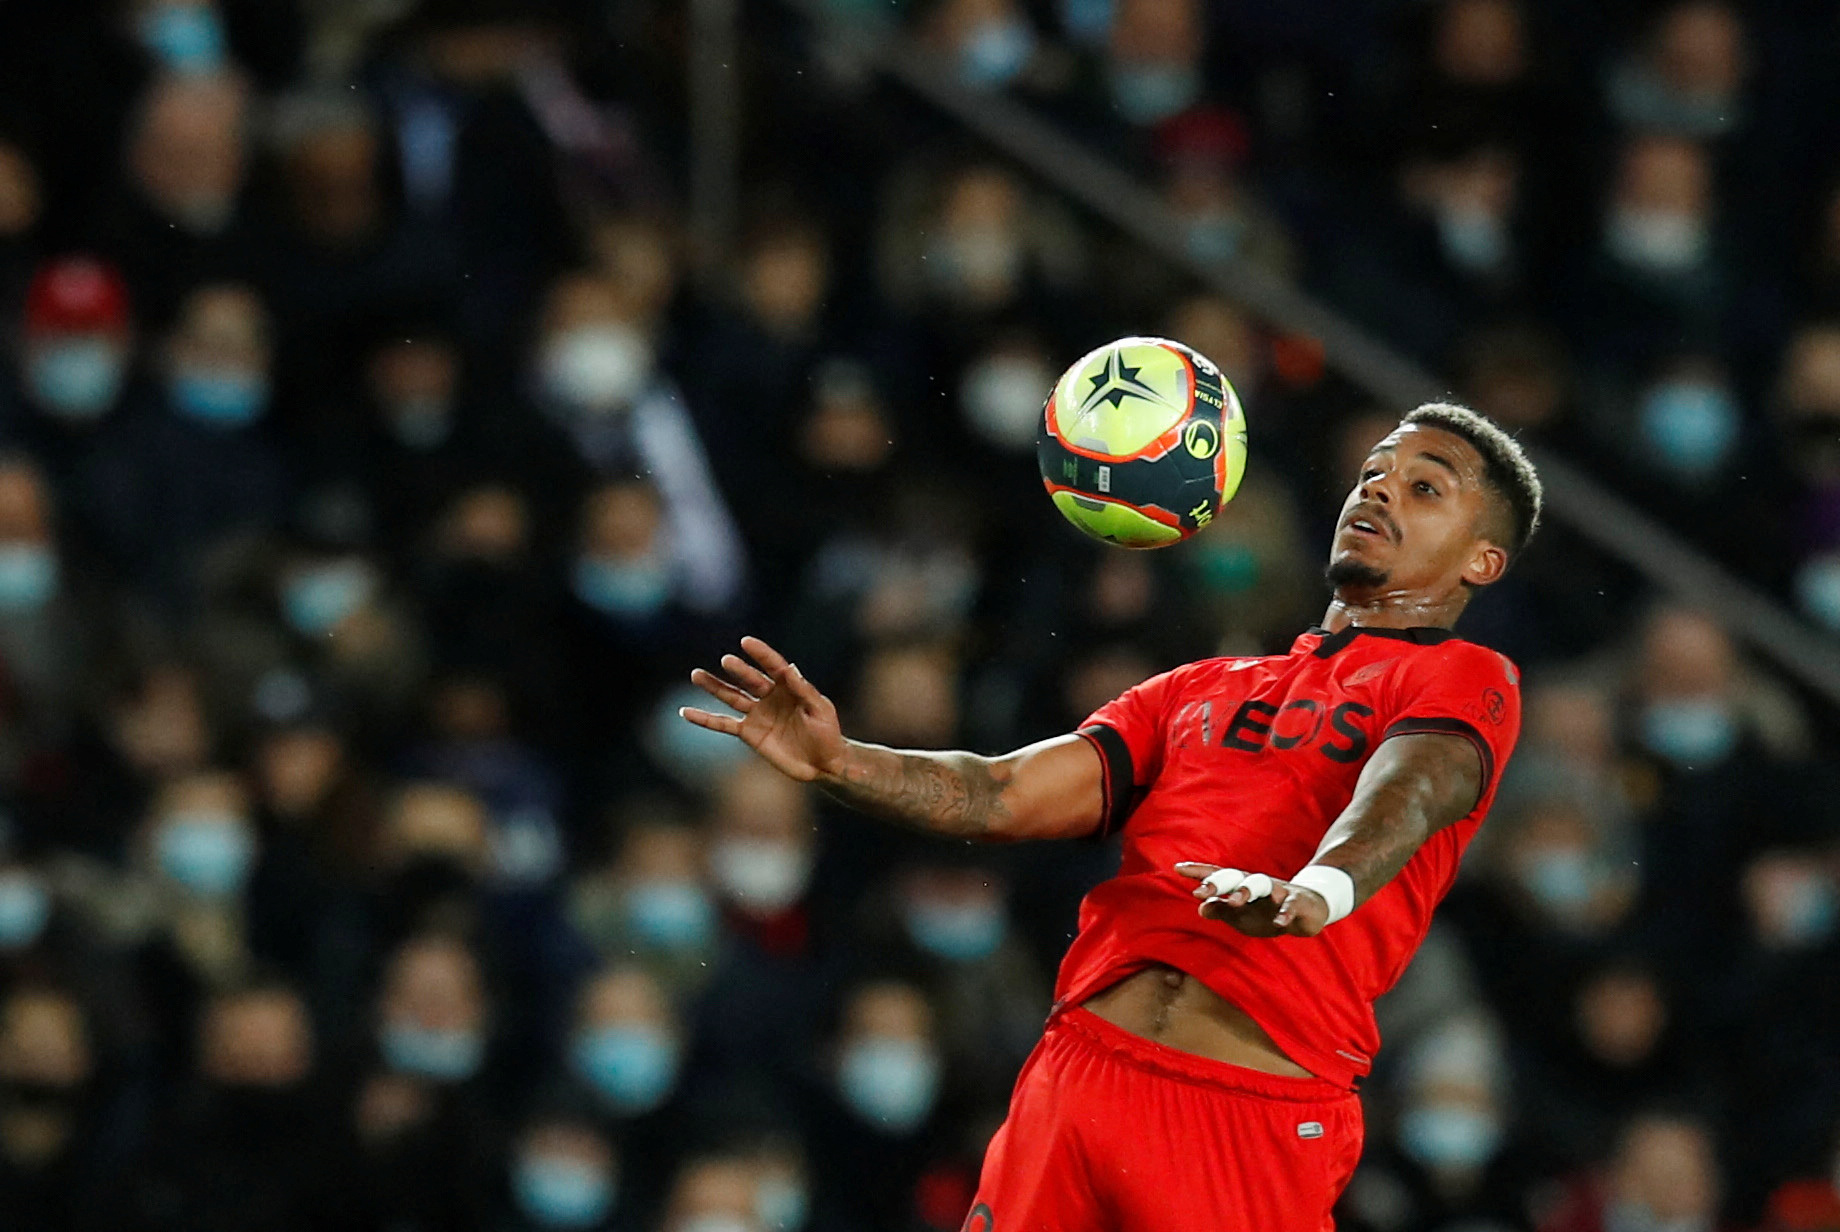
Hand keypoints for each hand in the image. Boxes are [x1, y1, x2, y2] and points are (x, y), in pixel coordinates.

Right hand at [681, 636, 846, 782]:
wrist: (823, 763)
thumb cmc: (827, 733)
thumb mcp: (820, 709)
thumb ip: (803, 690)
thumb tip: (790, 668)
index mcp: (789, 686)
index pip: (773, 666)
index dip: (761, 654)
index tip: (746, 642)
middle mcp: (770, 696)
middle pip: (750, 679)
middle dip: (739, 670)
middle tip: (727, 661)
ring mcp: (757, 714)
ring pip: (731, 697)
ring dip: (714, 686)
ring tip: (695, 675)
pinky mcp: (749, 733)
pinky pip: (723, 724)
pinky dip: (704, 719)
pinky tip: (686, 712)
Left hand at [1172, 862, 1330, 937]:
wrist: (1308, 911)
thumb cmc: (1267, 912)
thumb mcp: (1241, 916)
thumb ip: (1222, 911)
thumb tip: (1200, 908)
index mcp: (1241, 886)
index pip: (1217, 875)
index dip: (1199, 871)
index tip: (1177, 868)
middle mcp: (1257, 883)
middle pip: (1235, 877)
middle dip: (1218, 884)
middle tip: (1200, 892)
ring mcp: (1278, 890)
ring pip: (1261, 885)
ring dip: (1247, 892)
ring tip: (1234, 901)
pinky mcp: (1297, 902)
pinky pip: (1290, 905)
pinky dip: (1285, 913)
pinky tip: (1280, 923)